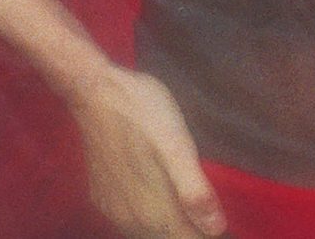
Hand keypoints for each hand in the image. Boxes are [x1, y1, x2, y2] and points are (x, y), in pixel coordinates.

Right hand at [69, 64, 226, 237]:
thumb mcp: (177, 144)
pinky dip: (150, 216)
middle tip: (209, 206)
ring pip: (149, 232)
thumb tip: (217, 230)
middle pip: (169, 237)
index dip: (208, 230)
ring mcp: (113, 208)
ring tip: (190, 202)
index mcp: (154, 211)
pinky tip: (158, 196)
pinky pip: (130, 220)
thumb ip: (194, 190)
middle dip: (191, 227)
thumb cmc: (142, 112)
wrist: (95, 91)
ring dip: (171, 223)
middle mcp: (130, 219)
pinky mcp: (101, 195)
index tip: (219, 215)